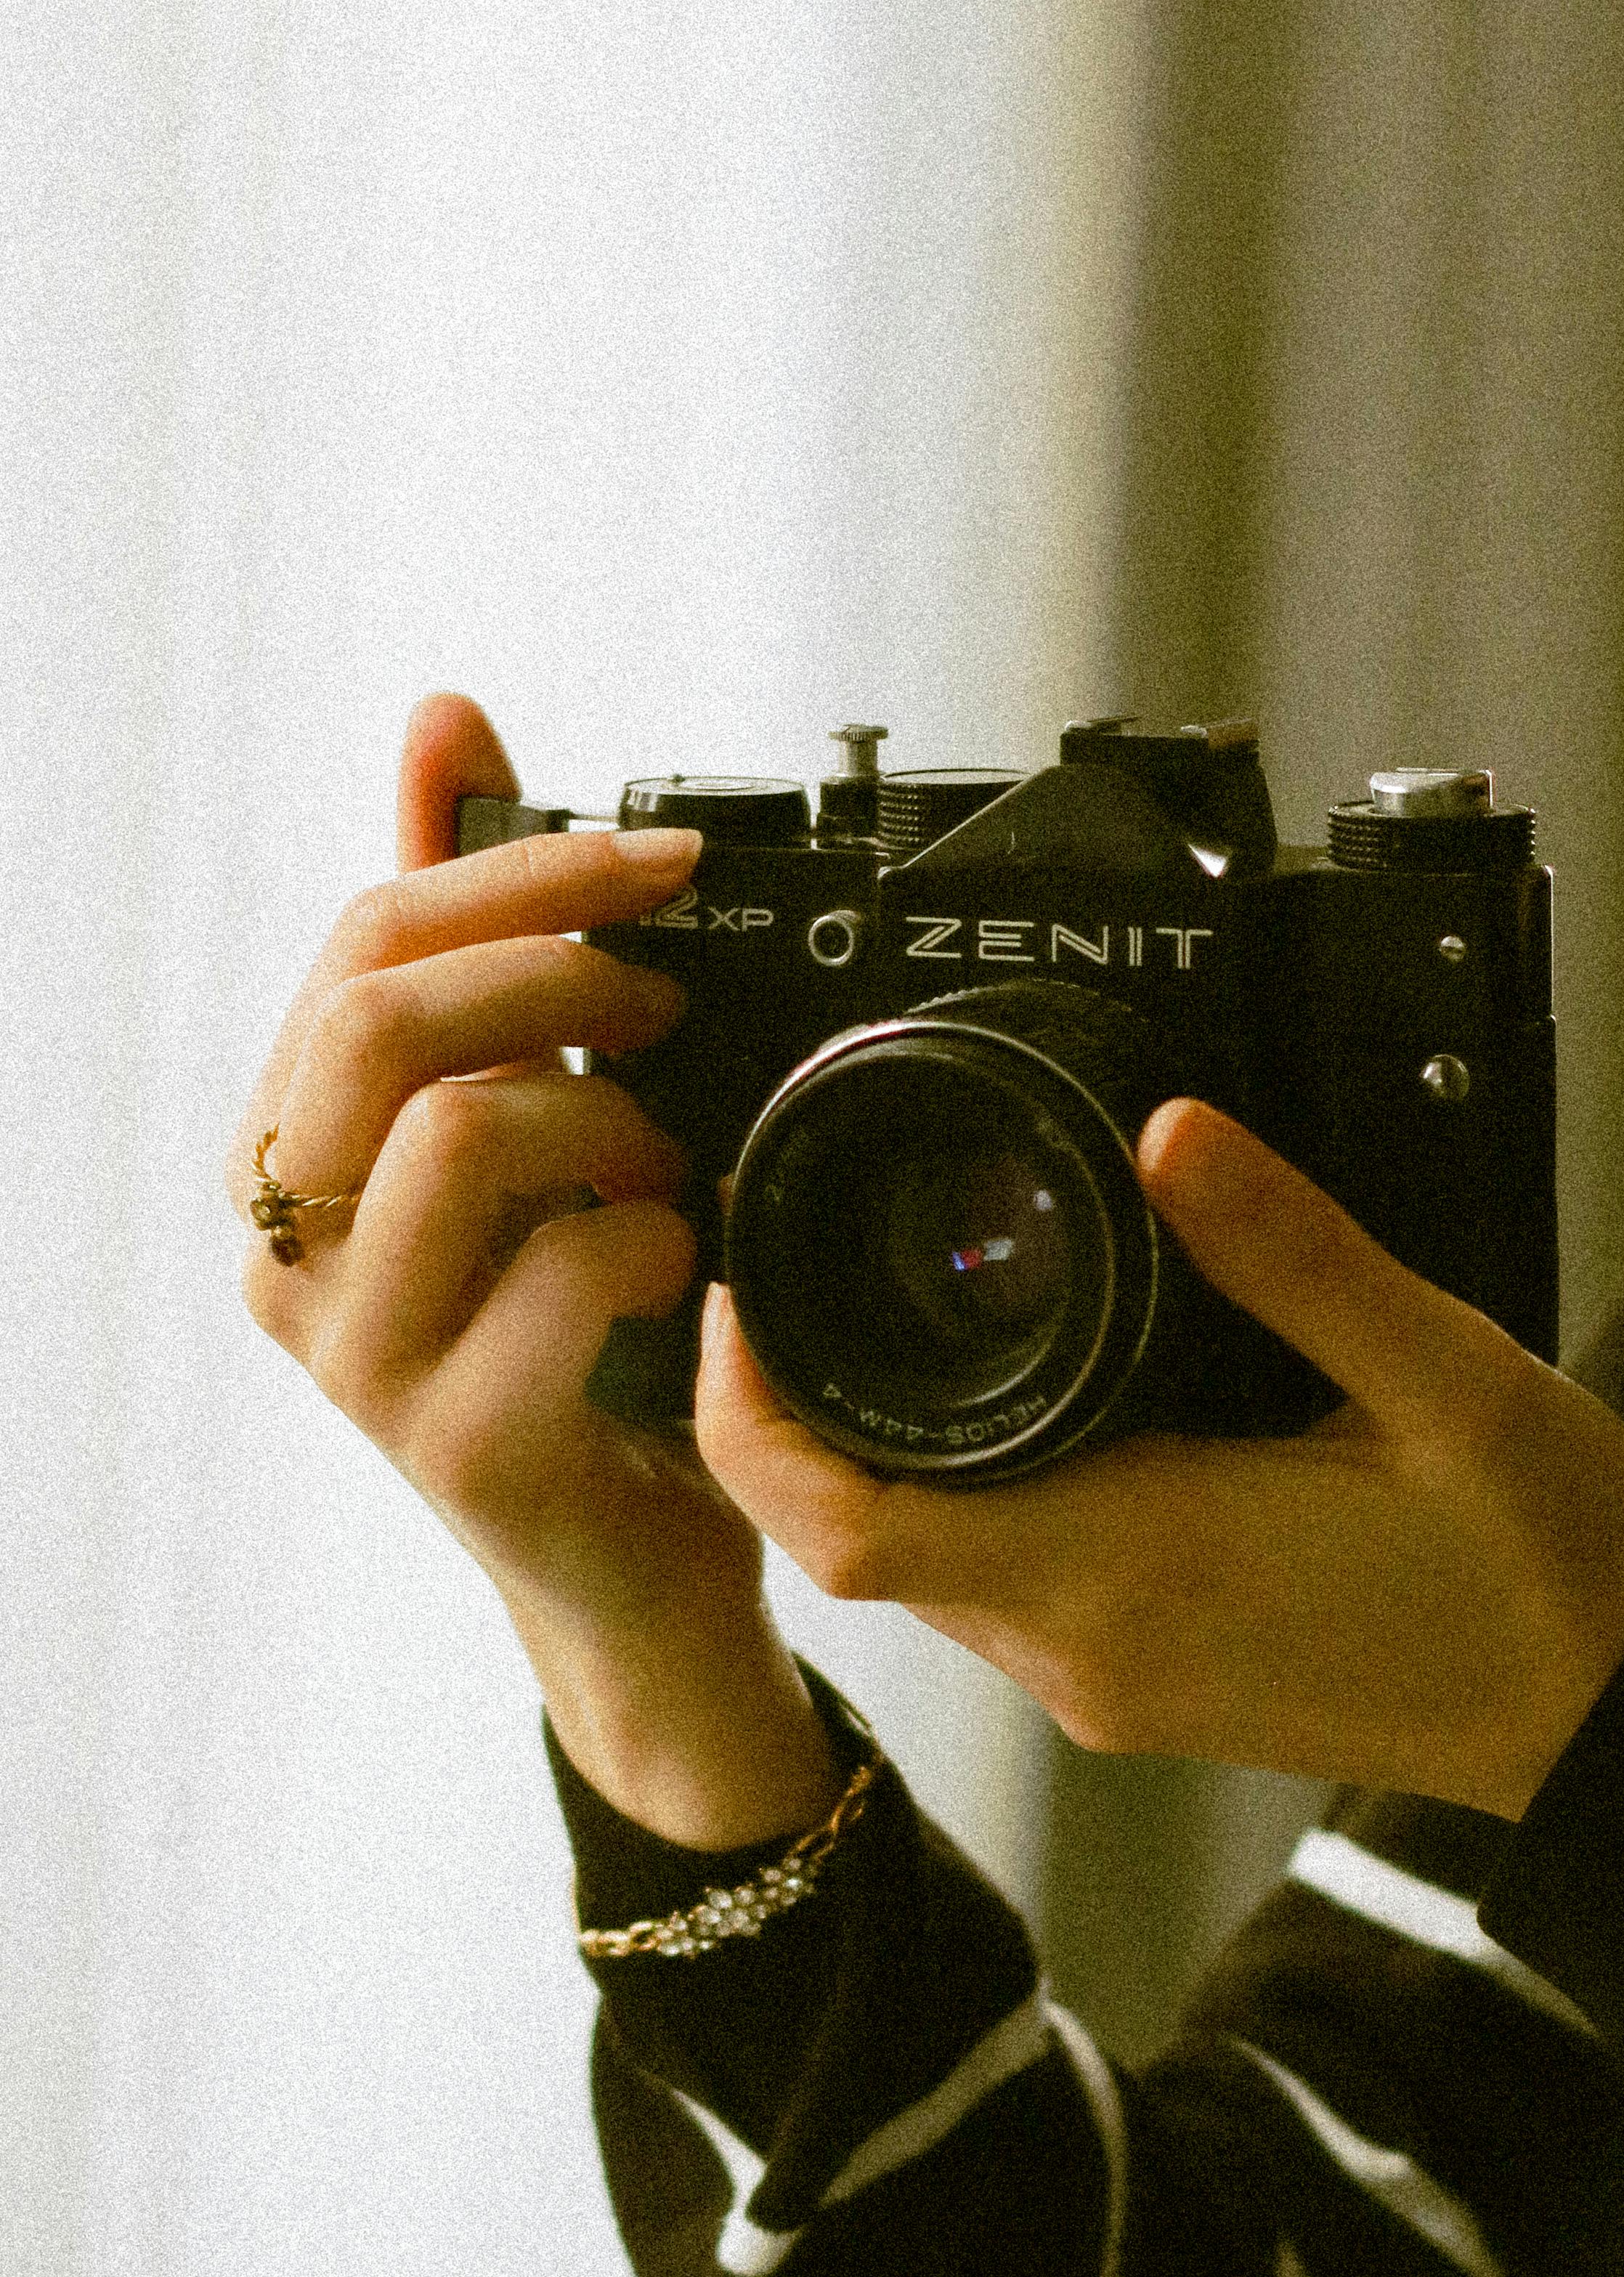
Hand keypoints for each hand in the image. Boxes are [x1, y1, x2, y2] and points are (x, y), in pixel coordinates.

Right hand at [227, 694, 840, 1847]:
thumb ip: (478, 931)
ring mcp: (357, 1359)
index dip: (517, 868)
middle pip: (378, 1021)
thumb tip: (439, 715)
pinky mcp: (456, 1445)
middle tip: (668, 996)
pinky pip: (561, 1273)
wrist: (639, 1561)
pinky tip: (681, 1265)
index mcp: (291, 1149)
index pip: (359, 946)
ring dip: (605, 1114)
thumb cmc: (581, 1322)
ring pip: (457, 1134)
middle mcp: (288, 1250)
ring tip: (668, 1155)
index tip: (665, 860)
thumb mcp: (530, 1104)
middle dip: (553, 966)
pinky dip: (654, 1239)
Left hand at [694, 1097, 1623, 1818]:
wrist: (1601, 1714)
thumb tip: (1173, 1134)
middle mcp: (1086, 1646)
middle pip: (852, 1543)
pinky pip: (988, 1591)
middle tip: (779, 1273)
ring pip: (914, 1569)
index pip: (850, 1526)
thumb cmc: (1531, 1568)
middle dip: (785, 1420)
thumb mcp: (1438, 1378)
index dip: (751, 1418)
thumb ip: (1295, 1252)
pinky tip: (1000, 1412)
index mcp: (1129, 1567)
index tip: (737, 1298)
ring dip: (866, 1462)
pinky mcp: (1135, 1688)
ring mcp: (1104, 1683)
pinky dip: (949, 1500)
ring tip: (867, 1318)